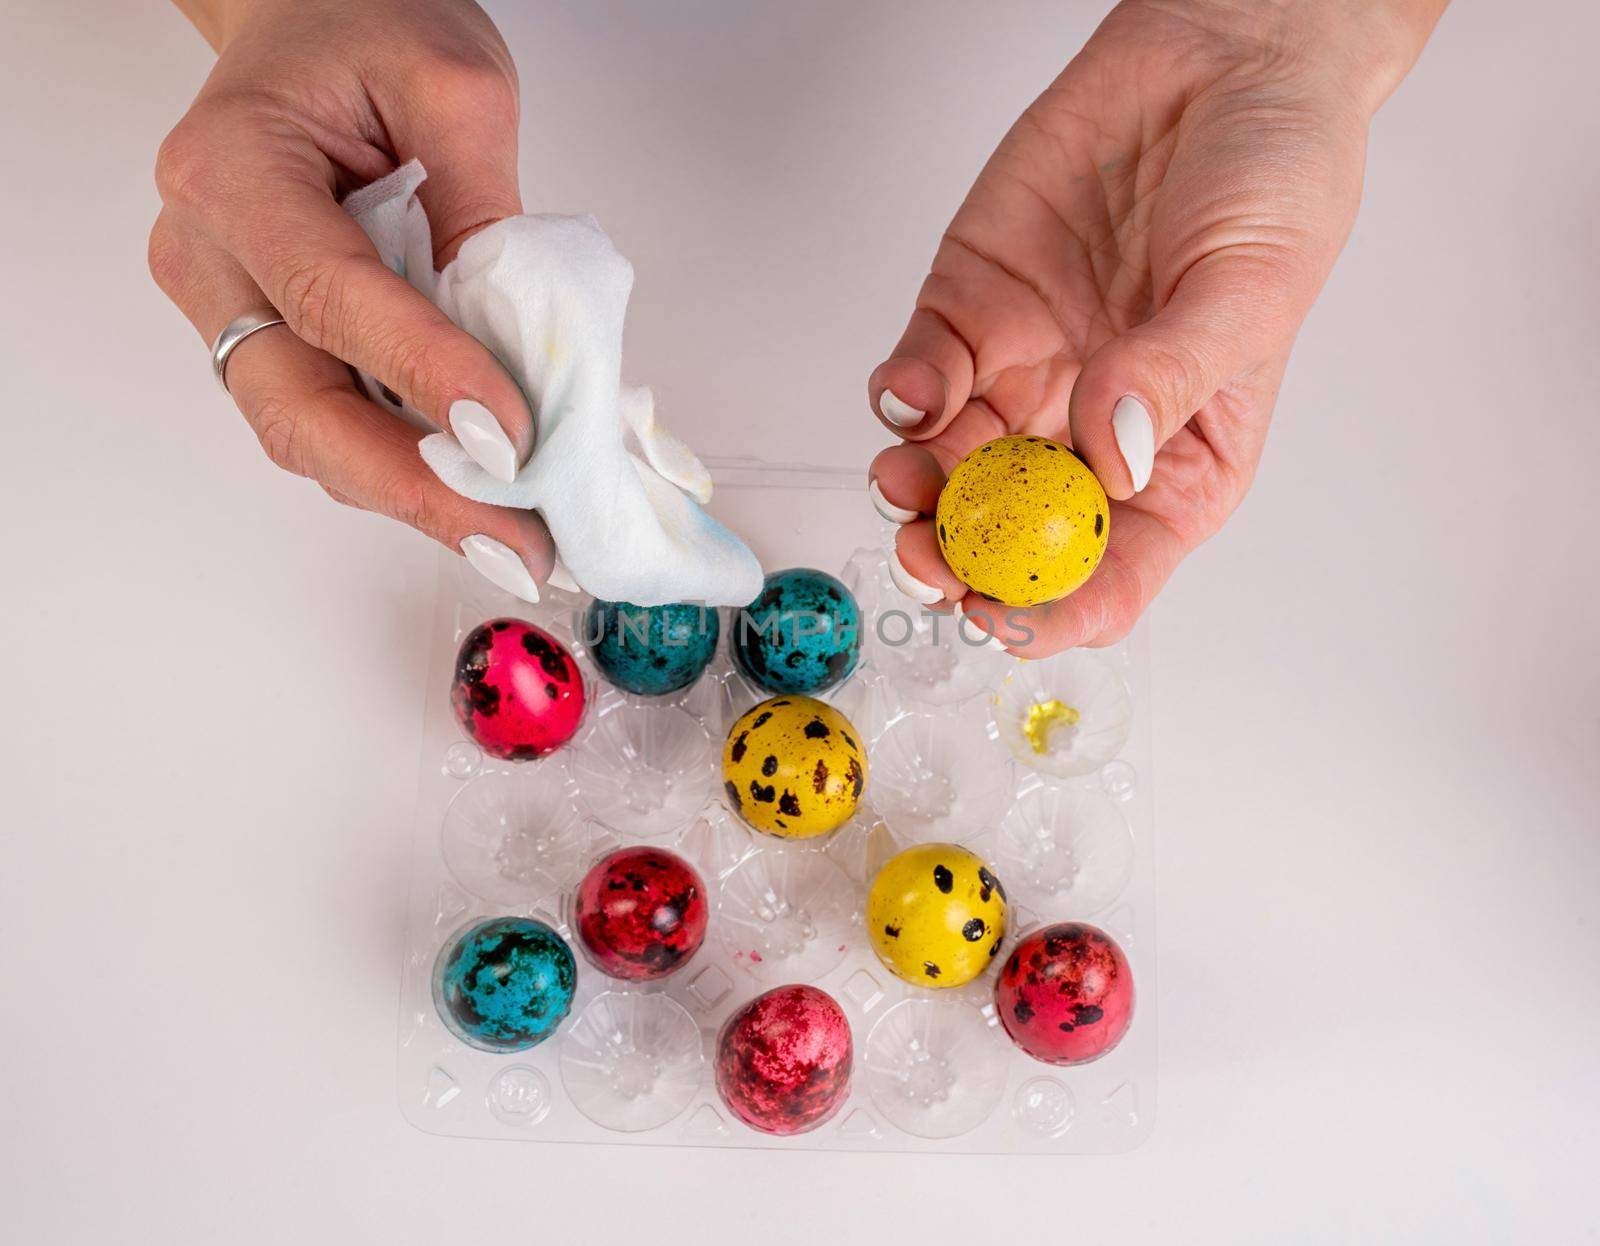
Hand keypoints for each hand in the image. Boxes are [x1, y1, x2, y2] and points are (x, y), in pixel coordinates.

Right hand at [149, 0, 551, 601]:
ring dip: (412, 496)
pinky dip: (403, 467)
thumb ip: (485, 205)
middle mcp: (207, 253)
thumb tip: (520, 341)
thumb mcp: (454, 81)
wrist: (308, 21)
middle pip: (295, 405)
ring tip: (510, 539)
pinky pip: (330, 419)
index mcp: (232, 169)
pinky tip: (474, 500)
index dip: (424, 375)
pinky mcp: (265, 335)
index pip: (331, 296)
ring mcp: (228, 305)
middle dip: (413, 488)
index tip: (510, 436)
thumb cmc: (361, 25)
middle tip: (513, 542)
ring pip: (307, 433)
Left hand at [868, 0, 1442, 654]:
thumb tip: (1113, 455)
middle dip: (958, 558)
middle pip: (1010, 534)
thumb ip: (1176, 373)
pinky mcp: (972, 310)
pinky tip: (913, 391)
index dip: (1050, 607)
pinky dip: (902, 395)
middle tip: (928, 554)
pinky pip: (919, 377)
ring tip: (904, 476)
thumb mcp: (1255, 284)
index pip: (1110, 572)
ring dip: (914, 488)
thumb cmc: (1275, 177)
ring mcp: (1026, 374)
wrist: (1223, 52)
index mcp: (1177, 463)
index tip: (1002, 612)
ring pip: (947, 468)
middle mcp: (1092, 433)